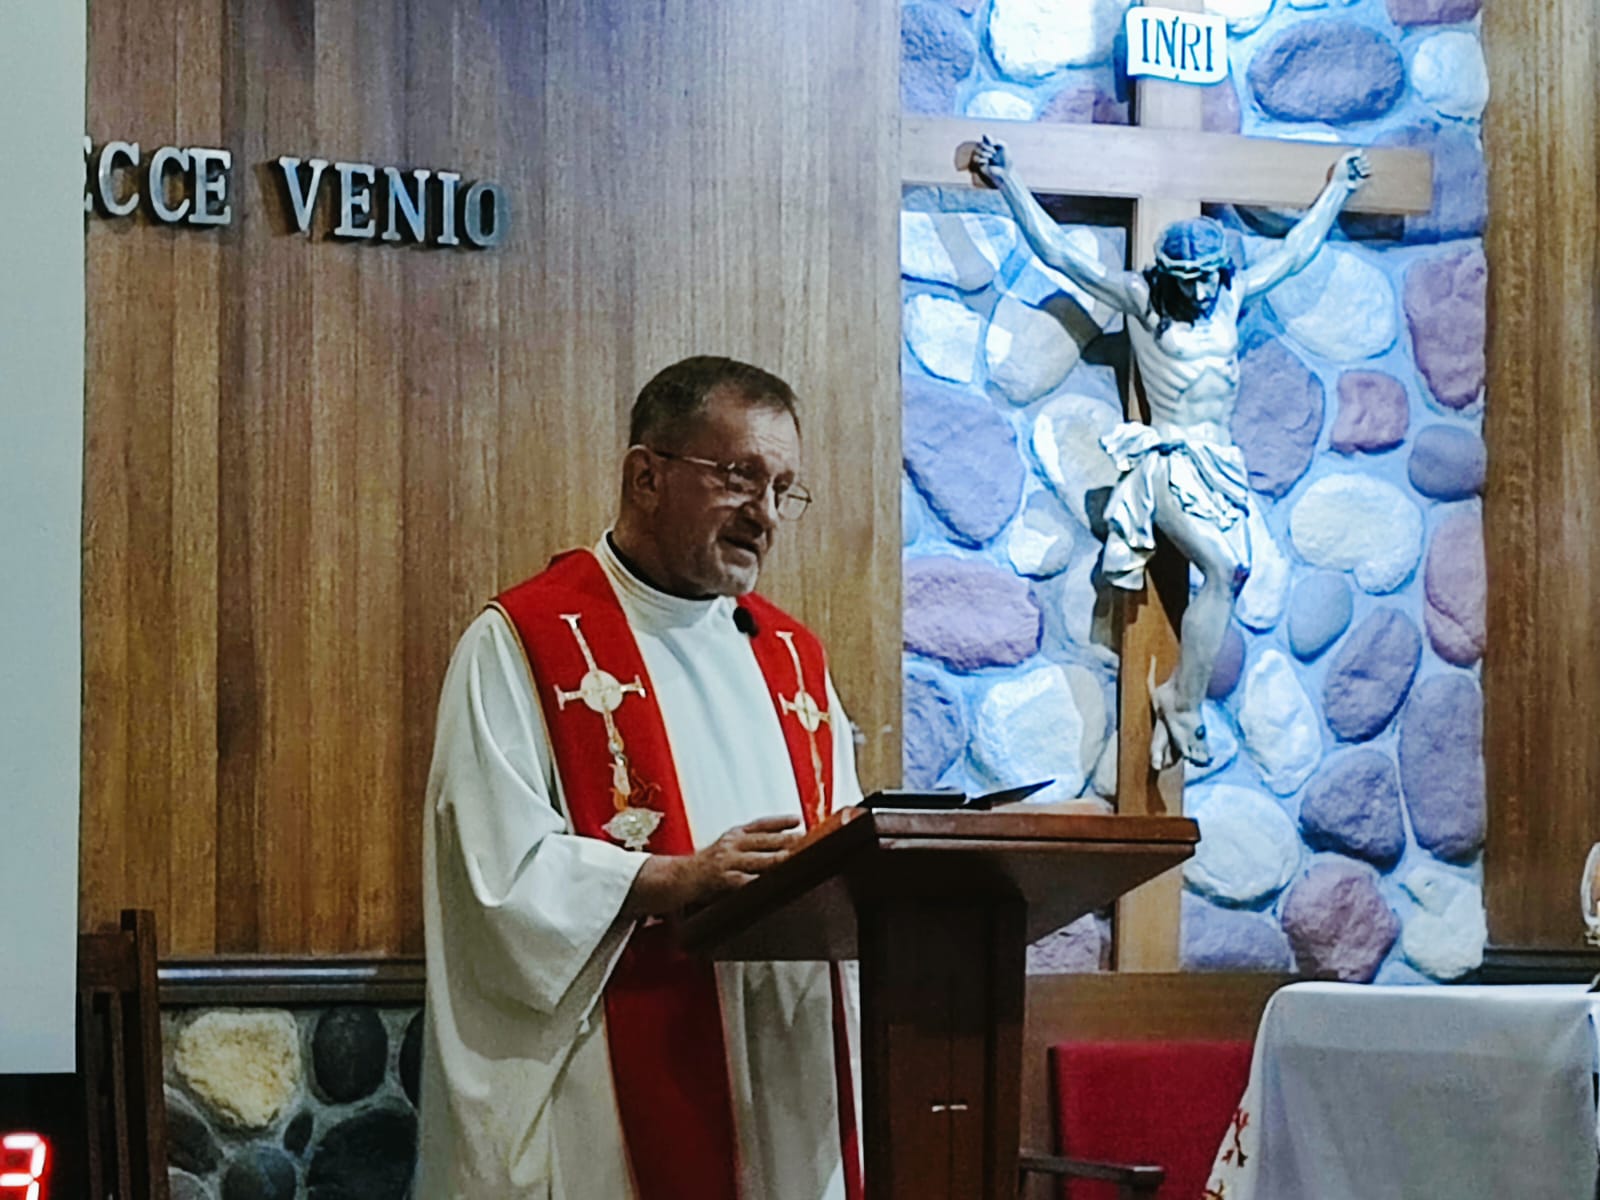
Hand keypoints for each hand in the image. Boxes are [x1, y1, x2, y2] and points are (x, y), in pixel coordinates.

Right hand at [624, 815, 801, 915]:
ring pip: (758, 861)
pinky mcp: (721, 881)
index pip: (760, 824)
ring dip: (778, 861)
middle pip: (764, 841)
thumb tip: (784, 841)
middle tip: (807, 841)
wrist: (677, 879)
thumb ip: (750, 843)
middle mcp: (730, 844)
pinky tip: (772, 885)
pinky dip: (759, 883)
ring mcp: (726, 862)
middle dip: (786, 841)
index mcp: (733, 834)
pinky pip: (744, 882)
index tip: (799, 819)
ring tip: (795, 860)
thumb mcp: (726, 846)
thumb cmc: (707, 865)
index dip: (780, 821)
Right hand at [968, 135, 1008, 185]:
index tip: (993, 144)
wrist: (1005, 172)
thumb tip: (984, 136)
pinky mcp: (980, 165)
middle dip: (986, 147)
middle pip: (979, 143)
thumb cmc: (1006, 160)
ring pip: (976, 151)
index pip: (984, 138)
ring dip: (984, 153)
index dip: (987, 139)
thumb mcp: (1004, 147)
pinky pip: (976, 159)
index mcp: (992, 146)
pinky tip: (987, 162)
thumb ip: (996, 140)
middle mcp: (986, 151)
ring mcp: (983, 158)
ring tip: (991, 157)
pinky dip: (982, 159)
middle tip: (994, 152)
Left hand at [1335, 150, 1370, 190]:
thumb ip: (1350, 154)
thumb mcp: (1341, 161)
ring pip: (1368, 164)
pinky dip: (1367, 171)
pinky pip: (1371, 172)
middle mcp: (1355, 167)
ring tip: (1357, 170)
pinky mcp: (1364, 180)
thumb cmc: (1338, 174)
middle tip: (1355, 165)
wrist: (1340, 186)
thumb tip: (1361, 150)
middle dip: (1361, 160)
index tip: (1353, 159)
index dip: (1357, 155)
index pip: (1359, 154)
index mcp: (1350, 162)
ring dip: (1363, 166)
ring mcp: (1360, 173)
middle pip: (1365, 158)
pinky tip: (1361, 173)